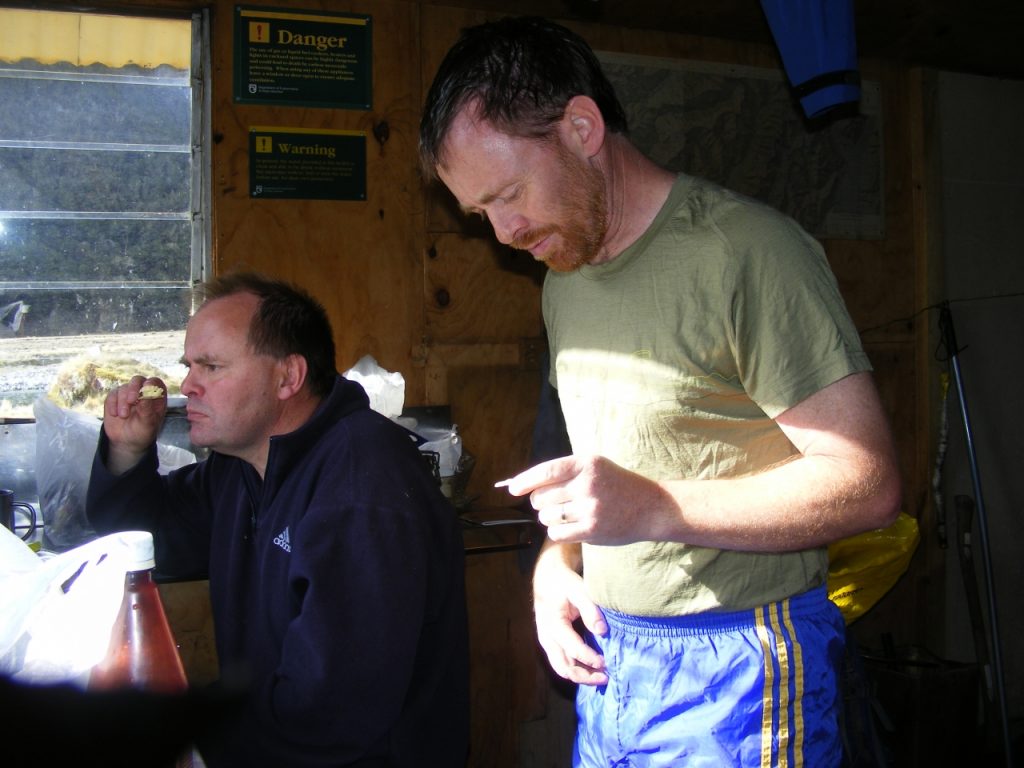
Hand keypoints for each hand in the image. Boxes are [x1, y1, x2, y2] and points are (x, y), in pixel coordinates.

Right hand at [102, 375, 166, 473]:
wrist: (126, 442)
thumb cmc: (143, 432)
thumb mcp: (147, 423)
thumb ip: (147, 408)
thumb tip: (146, 392)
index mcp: (156, 397)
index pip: (155, 382)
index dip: (151, 383)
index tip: (146, 389)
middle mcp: (142, 392)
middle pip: (138, 380)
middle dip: (134, 389)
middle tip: (132, 401)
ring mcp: (128, 394)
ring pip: (124, 388)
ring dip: (122, 401)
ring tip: (123, 416)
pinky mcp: (115, 399)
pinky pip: (112, 395)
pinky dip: (112, 403)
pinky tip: (115, 414)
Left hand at [499, 455, 668, 544]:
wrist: (650, 507)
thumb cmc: (616, 485)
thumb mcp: (595, 467)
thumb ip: (564, 472)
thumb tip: (525, 484)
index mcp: (586, 464)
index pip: (546, 471)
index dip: (525, 481)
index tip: (513, 488)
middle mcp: (587, 484)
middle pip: (541, 497)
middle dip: (541, 502)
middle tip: (553, 504)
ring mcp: (590, 508)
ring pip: (547, 517)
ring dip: (549, 518)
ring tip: (566, 514)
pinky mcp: (592, 530)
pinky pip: (557, 533)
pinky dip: (558, 532)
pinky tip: (571, 526)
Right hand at [532, 544, 608, 685]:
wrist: (547, 578)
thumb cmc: (563, 583)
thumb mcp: (577, 589)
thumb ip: (590, 609)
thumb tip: (601, 630)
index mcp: (552, 623)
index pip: (572, 647)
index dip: (588, 658)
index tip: (605, 662)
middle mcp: (547, 637)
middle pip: (563, 666)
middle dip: (584, 676)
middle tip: (605, 677)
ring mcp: (547, 642)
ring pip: (562, 668)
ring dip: (581, 676)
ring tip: (601, 677)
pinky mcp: (551, 644)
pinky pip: (562, 663)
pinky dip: (576, 670)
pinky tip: (592, 670)